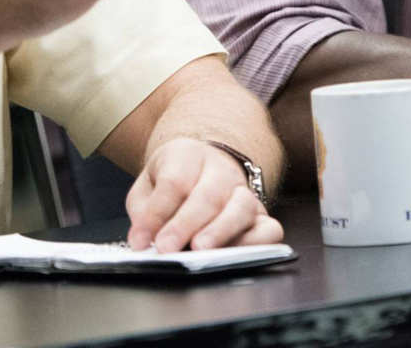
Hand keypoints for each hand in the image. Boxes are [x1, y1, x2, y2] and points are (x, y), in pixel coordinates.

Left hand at [125, 138, 281, 251]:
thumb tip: (143, 240)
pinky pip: (269, 229)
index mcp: (187, 155)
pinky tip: (235, 255)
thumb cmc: (173, 181)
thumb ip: (144, 212)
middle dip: (185, 224)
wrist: (203, 168)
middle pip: (207, 194)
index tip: (141, 240)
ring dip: (220, 231)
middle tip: (166, 248)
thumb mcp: (148, 188)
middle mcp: (220, 169)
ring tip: (200, 250)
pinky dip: (256, 243)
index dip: (157, 213)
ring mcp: (244, 191)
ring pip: (241, 207)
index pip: (174, 181)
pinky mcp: (262, 215)